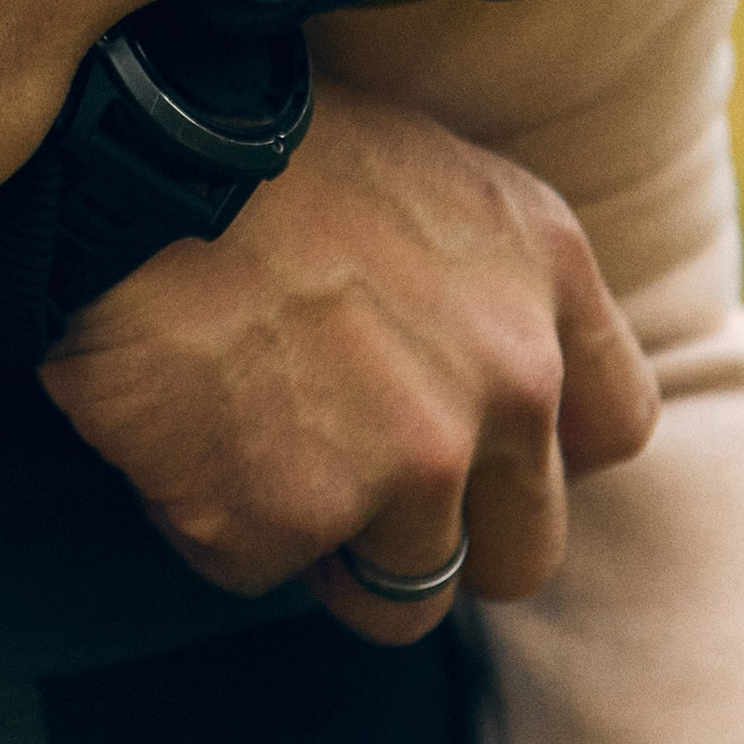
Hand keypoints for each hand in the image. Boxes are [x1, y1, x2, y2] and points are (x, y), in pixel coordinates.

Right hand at [39, 82, 658, 642]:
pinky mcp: (286, 521)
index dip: (537, 458)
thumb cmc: (259, 148)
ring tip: (249, 447)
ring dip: (328, 547)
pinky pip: (258, 569)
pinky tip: (178, 432)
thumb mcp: (436, 179)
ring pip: (398, 595)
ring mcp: (404, 468)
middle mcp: (506, 388)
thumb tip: (482, 391)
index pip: (613, 431)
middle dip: (441, 541)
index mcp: (547, 283)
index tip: (476, 450)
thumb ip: (494, 290)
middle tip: (347, 481)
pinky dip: (214, 523)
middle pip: (520, 554)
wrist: (130, 156)